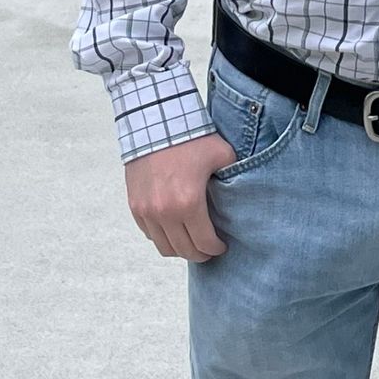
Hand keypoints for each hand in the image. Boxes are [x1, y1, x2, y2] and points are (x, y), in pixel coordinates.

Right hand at [124, 131, 236, 261]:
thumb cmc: (191, 139)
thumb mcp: (222, 155)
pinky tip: (173, 228)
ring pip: (164, 247)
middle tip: (208, 249)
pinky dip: (162, 236)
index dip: (215, 249)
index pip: (204, 243)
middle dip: (200, 254)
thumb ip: (234, 176)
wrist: (155, 124)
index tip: (221, 246)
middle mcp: (165, 212)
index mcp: (188, 203)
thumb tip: (243, 190)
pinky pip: (149, 233)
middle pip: (184, 251)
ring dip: (180, 249)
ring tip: (190, 241)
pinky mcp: (135, 206)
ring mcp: (147, 211)